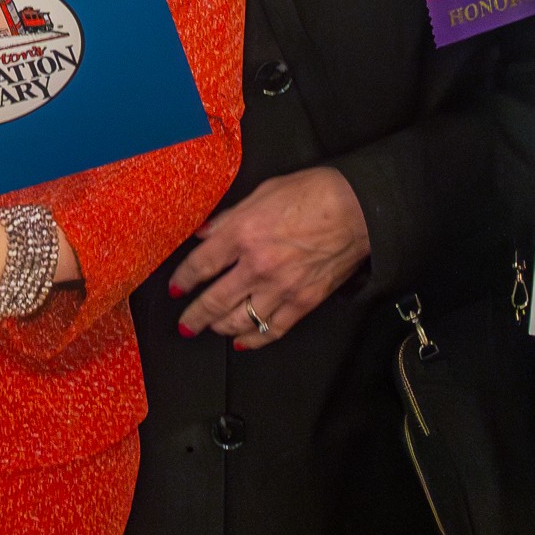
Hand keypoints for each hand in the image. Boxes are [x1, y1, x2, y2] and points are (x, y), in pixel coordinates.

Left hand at [169, 167, 370, 350]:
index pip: (200, 264)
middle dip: (194, 316)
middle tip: (185, 324)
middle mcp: (258, 265)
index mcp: (244, 233)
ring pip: (239, 320)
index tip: (176, 287)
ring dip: (219, 328)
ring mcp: (281, 288)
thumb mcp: (262, 193)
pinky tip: (242, 341)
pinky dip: (253, 339)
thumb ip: (230, 218)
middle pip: (214, 300)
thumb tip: (205, 233)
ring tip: (210, 328)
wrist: (358, 209)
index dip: (183, 279)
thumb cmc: (314, 193)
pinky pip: (272, 329)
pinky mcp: (303, 302)